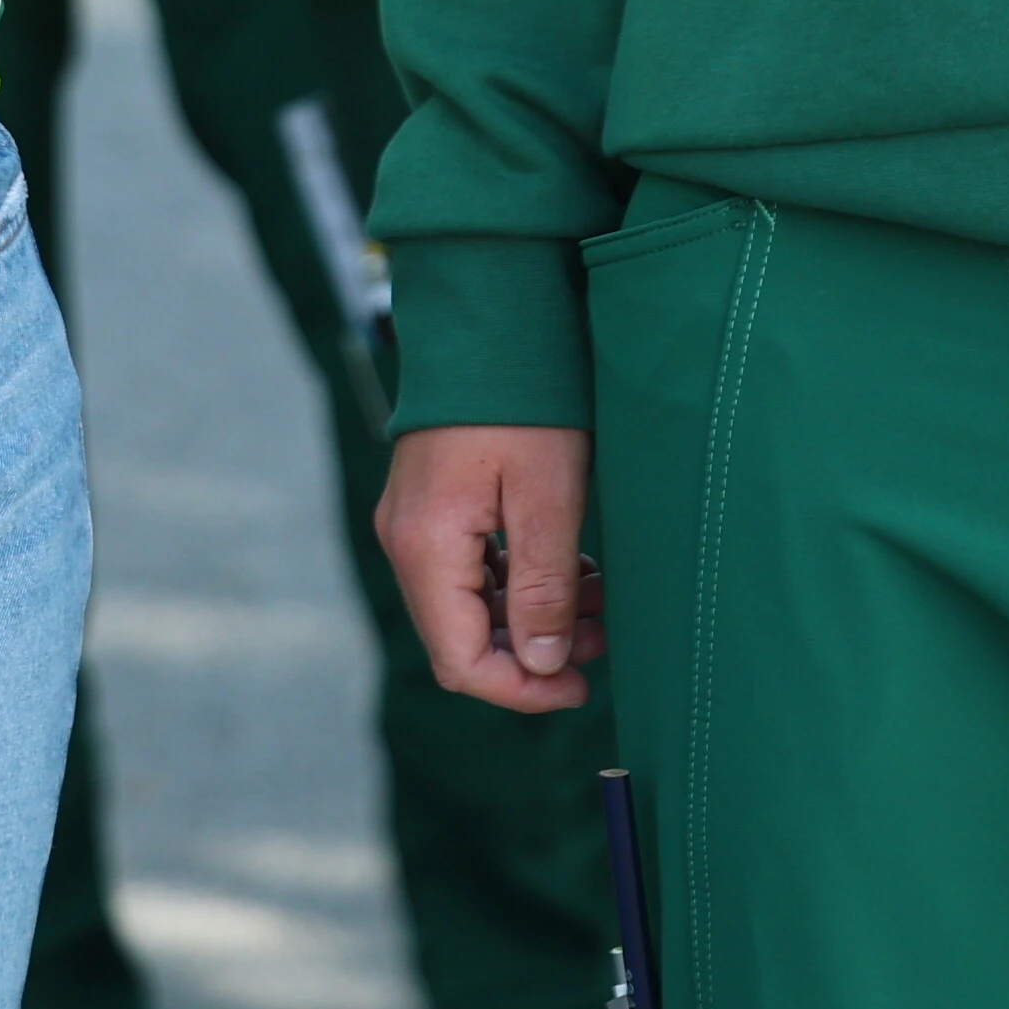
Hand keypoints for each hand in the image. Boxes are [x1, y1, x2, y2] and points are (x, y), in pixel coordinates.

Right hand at [374, 424, 601, 711]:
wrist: (488, 318)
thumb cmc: (522, 402)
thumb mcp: (549, 498)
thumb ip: (542, 588)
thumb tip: (543, 665)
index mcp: (426, 546)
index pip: (461, 660)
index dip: (522, 689)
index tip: (579, 687)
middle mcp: (405, 541)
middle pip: (461, 637)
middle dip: (534, 650)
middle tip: (603, 636)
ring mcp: (413, 522)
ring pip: (468, 605)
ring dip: (530, 615)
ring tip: (597, 597)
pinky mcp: (430, 505)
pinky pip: (466, 569)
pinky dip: (515, 582)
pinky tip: (566, 565)